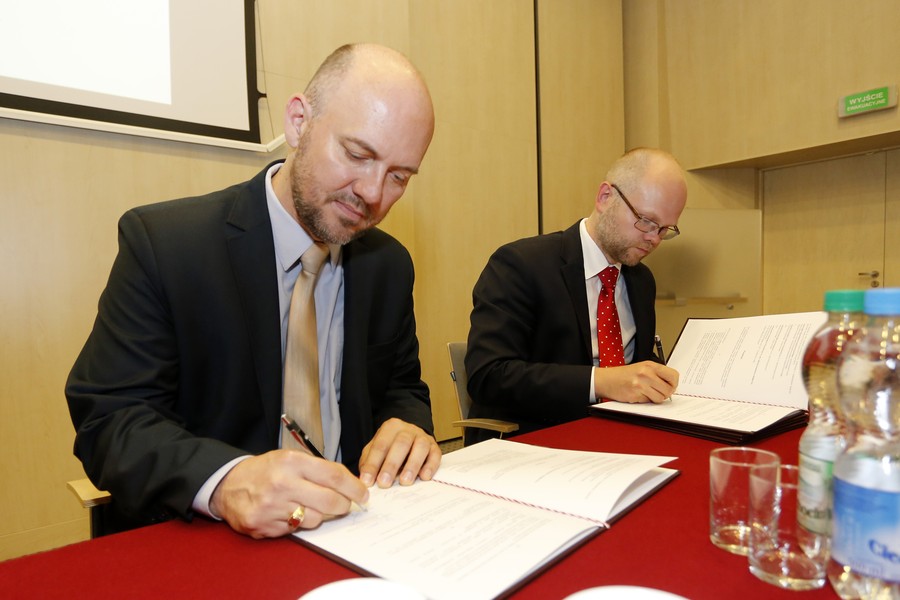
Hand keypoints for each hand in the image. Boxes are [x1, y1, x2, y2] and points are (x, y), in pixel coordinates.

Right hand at [209, 449, 367, 538]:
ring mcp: (272, 507)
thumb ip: (318, 469)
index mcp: (292, 462)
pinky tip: (289, 513)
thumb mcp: (290, 458)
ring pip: (315, 519)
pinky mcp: (264, 526)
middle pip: (330, 501)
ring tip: (308, 506)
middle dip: (344, 506)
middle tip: (345, 505)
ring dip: (319, 515)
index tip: (363, 494)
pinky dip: (297, 524)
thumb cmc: (266, 470)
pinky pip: (295, 530)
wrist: (228, 485)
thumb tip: (350, 484)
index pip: (334, 476)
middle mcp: (282, 484)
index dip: (354, 487)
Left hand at [358, 418, 440, 487]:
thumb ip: (368, 462)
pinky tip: (424, 477)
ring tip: (405, 481)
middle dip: (391, 465)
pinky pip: (435, 455)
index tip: (367, 481)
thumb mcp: (375, 450)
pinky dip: (430, 466)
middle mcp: (408, 430)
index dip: (373, 464)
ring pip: (420, 447)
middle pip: (401, 444)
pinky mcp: (434, 447)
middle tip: (384, 482)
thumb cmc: (391, 446)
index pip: (380, 445)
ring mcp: (423, 437)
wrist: (411, 436)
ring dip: (412, 465)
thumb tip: (364, 481)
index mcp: (391, 428)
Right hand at [594, 361, 678, 403]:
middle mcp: (647, 373)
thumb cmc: (624, 375)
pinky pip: (649, 402)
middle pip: (669, 389)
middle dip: (665, 393)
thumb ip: (657, 374)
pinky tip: (639, 395)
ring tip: (648, 393)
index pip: (673, 375)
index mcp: (650, 365)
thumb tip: (672, 385)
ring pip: (660, 398)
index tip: (670, 386)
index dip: (674, 383)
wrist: (607, 379)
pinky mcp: (635, 394)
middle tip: (659, 392)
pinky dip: (646, 401)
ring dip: (656, 398)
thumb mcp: (642, 368)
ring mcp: (641, 384)